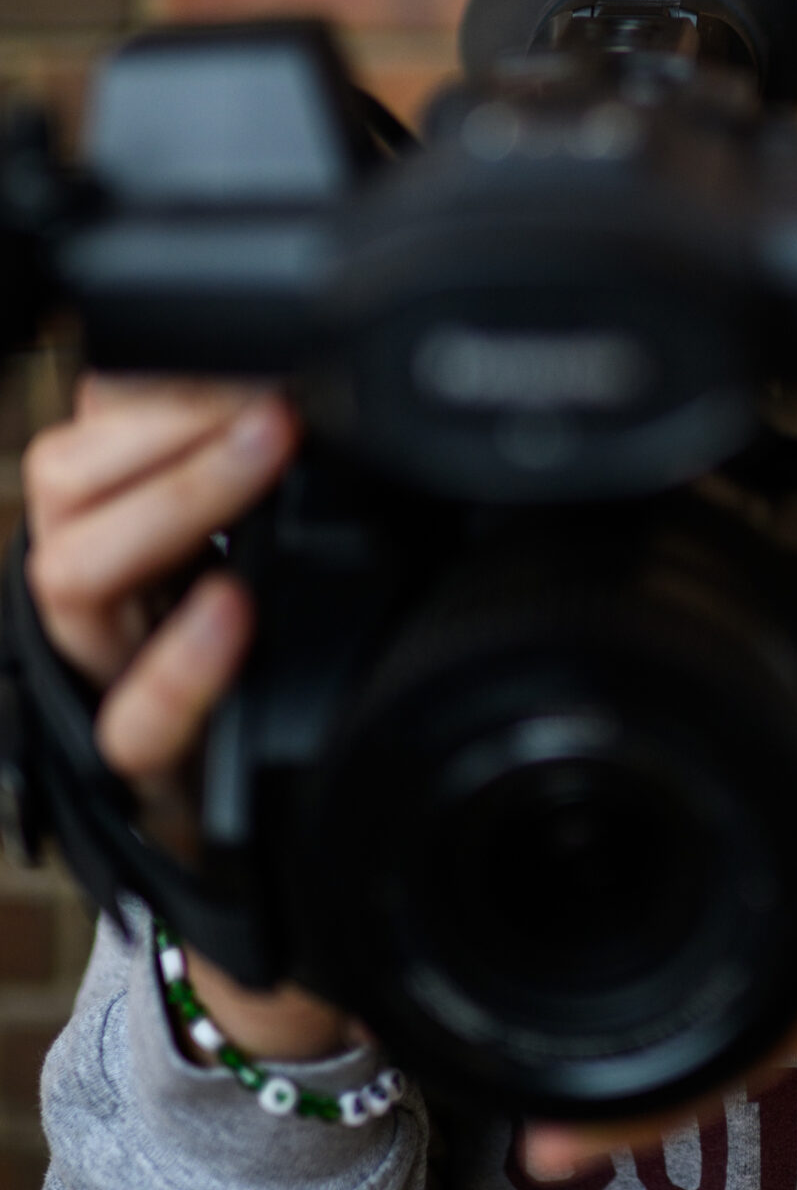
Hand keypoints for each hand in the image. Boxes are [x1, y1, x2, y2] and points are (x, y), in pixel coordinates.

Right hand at [23, 375, 356, 1062]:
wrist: (275, 846)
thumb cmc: (281, 674)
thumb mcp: (283, 559)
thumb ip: (279, 481)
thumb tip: (341, 387)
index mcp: (121, 527)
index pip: (95, 426)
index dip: (158, 376)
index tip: (256, 342)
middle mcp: (93, 595)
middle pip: (62, 482)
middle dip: (166, 422)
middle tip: (271, 395)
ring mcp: (104, 682)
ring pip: (68, 572)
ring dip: (175, 499)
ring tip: (268, 452)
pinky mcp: (139, 769)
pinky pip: (130, 717)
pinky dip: (181, 657)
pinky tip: (237, 607)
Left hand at [520, 611, 796, 1180]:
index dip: (721, 971)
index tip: (619, 999)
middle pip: (748, 1033)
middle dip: (651, 1074)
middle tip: (538, 1115)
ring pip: (734, 1070)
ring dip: (645, 1108)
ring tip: (541, 1139)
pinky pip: (735, 1073)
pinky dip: (660, 1110)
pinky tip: (569, 1146)